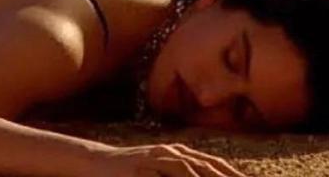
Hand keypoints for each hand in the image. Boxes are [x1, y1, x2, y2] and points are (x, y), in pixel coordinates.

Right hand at [88, 143, 247, 176]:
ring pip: (190, 169)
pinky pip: (165, 175)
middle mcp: (170, 153)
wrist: (94, 162)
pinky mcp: (142, 167)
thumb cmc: (128, 172)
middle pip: (207, 166)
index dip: (234, 174)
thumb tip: (197, 175)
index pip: (213, 165)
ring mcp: (156, 159)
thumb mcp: (155, 173)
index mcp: (177, 154)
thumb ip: (175, 175)